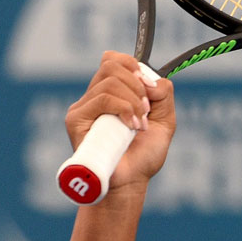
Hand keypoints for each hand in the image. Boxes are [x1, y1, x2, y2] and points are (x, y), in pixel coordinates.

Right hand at [65, 52, 175, 192]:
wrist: (132, 181)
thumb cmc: (144, 154)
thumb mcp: (165, 120)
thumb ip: (164, 94)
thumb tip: (149, 79)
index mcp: (113, 93)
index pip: (113, 59)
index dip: (132, 65)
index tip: (148, 88)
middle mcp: (95, 97)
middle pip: (111, 65)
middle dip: (138, 85)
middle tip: (147, 110)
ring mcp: (83, 107)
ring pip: (110, 82)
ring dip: (134, 102)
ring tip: (140, 125)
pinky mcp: (76, 119)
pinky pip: (102, 98)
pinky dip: (124, 109)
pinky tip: (132, 127)